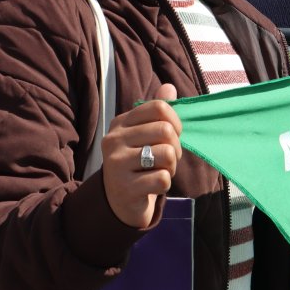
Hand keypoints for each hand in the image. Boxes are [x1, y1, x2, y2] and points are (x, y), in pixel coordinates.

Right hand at [101, 84, 182, 228]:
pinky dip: (165, 184)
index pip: (159, 107)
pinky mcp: (125, 188)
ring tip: (158, 171)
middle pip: (166, 130)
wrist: (118, 202)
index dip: (175, 122)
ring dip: (171, 167)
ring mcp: (116, 164)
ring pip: (167, 154)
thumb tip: (170, 87)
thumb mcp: (144, 135)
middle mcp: (114, 140)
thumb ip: (157, 112)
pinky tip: (151, 186)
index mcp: (120, 123)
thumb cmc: (137, 163)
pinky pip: (163, 179)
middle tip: (167, 160)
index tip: (172, 136)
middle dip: (176, 148)